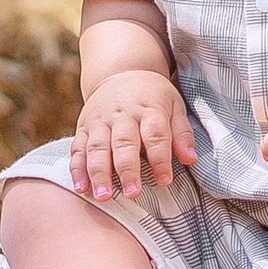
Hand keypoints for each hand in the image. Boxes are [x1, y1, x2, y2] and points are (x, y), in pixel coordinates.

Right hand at [71, 70, 198, 200]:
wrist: (120, 72)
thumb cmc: (152, 95)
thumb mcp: (174, 105)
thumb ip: (182, 133)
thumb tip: (190, 159)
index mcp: (149, 109)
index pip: (155, 134)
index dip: (160, 158)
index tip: (164, 180)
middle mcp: (122, 115)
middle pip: (124, 143)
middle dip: (127, 169)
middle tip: (132, 193)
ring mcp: (100, 121)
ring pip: (97, 147)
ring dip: (99, 173)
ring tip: (103, 196)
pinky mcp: (83, 127)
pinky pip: (78, 148)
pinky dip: (77, 169)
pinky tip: (81, 187)